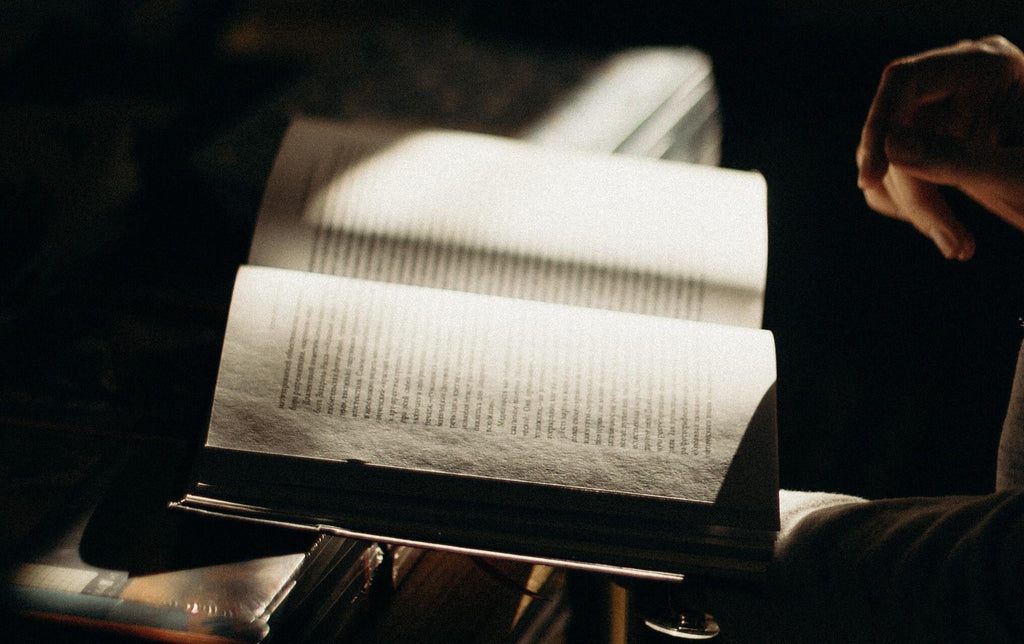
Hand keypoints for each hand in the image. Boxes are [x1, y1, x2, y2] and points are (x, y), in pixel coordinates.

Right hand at [856, 36, 1023, 259]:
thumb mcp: (1021, 174)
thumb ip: (956, 159)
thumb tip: (890, 147)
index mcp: (988, 66)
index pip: (904, 80)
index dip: (878, 126)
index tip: (871, 178)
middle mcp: (958, 84)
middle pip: (893, 127)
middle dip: (912, 189)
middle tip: (949, 240)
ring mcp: (945, 116)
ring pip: (889, 159)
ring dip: (914, 209)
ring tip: (958, 245)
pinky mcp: (936, 149)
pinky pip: (895, 178)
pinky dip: (911, 211)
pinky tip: (949, 233)